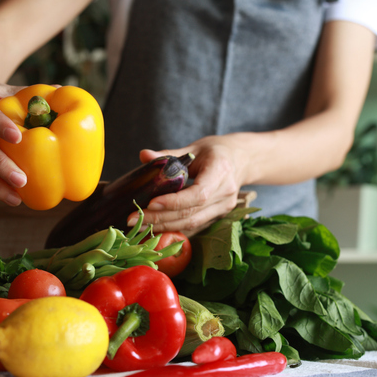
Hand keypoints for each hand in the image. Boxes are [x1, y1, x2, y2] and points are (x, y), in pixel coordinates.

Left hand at [130, 135, 251, 232]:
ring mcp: (224, 207)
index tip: (151, 204)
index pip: (198, 194)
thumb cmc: (217, 151)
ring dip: (164, 227)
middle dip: (161, 218)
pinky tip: (155, 227)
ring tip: (139, 226)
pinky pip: (195, 225)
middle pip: (191, 213)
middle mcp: (226, 193)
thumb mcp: (194, 148)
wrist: (243, 160)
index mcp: (221, 171)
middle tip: (133, 219)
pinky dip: (174, 227)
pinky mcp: (219, 215)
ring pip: (192, 223)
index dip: (174, 202)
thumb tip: (143, 155)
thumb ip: (169, 154)